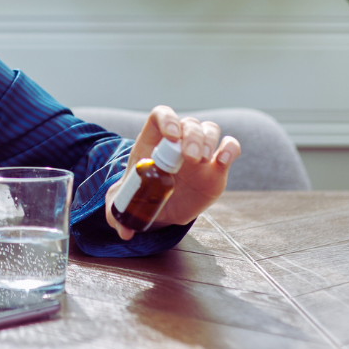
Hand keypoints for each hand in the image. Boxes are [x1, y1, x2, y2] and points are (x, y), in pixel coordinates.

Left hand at [104, 105, 240, 240]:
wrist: (163, 208)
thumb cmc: (142, 196)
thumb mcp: (125, 203)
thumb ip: (118, 215)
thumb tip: (124, 232)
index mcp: (153, 142)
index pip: (160, 116)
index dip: (167, 119)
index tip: (171, 136)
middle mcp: (178, 141)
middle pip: (188, 123)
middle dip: (191, 136)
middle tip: (189, 158)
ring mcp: (199, 152)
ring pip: (209, 129)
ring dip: (207, 140)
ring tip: (200, 160)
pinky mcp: (216, 167)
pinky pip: (229, 147)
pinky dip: (230, 148)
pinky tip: (224, 159)